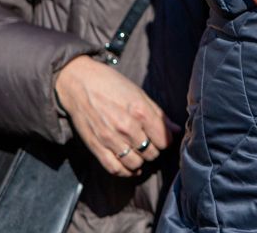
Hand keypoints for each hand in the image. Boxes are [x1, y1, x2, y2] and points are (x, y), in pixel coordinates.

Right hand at [55, 56, 178, 176]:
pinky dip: (125, 172)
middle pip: (151, 153)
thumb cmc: (112, 85)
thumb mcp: (140, 94)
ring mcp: (110, 139)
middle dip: (154, 150)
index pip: (164, 139)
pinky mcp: (96, 147)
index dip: (166, 141)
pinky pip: (114, 168)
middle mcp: (126, 127)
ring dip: (141, 161)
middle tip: (150, 145)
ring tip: (140, 154)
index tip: (163, 138)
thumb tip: (176, 130)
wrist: (80, 84)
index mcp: (140, 111)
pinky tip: (131, 168)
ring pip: (135, 163)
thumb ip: (158, 114)